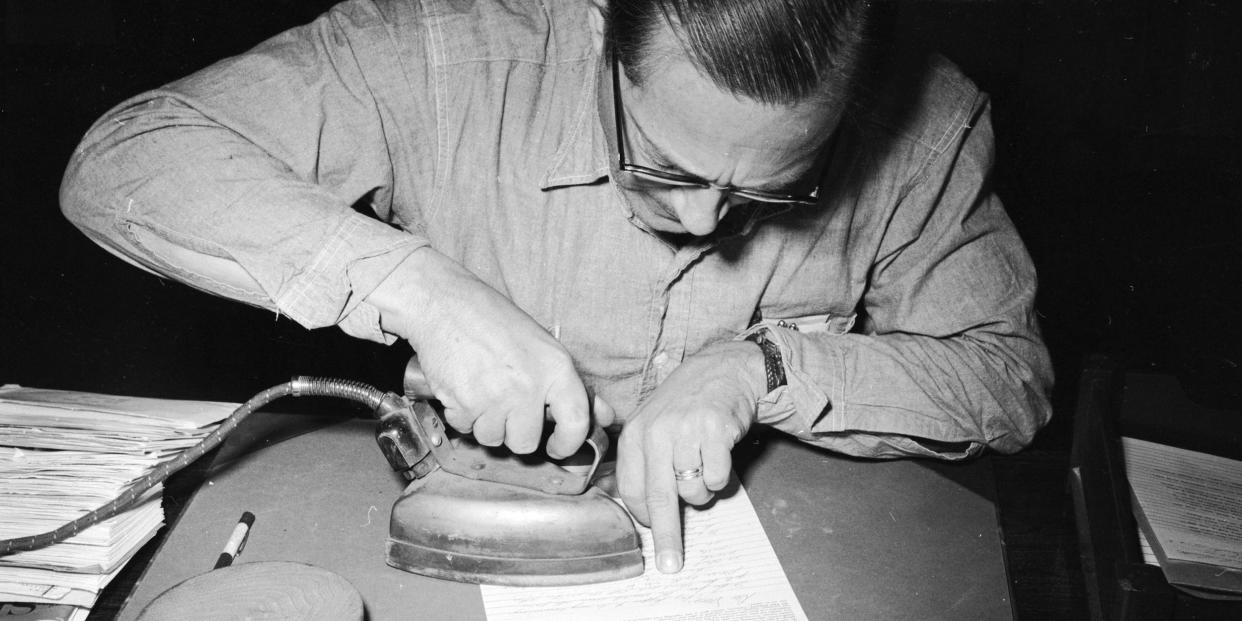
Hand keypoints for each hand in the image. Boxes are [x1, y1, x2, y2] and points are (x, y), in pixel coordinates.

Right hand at [369, 247, 612, 457]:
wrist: (445, 304)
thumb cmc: (494, 321)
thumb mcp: (543, 346)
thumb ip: (571, 386)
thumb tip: (605, 416)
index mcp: (556, 368)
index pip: (577, 423)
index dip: (568, 443)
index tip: (557, 448)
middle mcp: (529, 386)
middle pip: (526, 442)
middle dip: (514, 431)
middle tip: (504, 405)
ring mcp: (496, 397)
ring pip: (493, 439)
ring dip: (485, 423)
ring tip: (481, 390)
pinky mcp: (464, 404)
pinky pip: (465, 428)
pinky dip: (461, 415)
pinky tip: (463, 388)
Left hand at [616, 340, 766, 572]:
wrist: (723, 370)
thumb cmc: (685, 403)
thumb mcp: (653, 422)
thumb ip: (643, 460)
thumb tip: (638, 506)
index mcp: (636, 434)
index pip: (632, 489)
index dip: (644, 516)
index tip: (651, 532)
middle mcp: (657, 432)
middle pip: (659, 497)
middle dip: (666, 536)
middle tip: (670, 564)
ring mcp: (686, 431)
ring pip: (693, 490)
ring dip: (702, 491)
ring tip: (704, 465)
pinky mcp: (715, 431)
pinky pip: (718, 478)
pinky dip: (722, 477)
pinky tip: (719, 453)